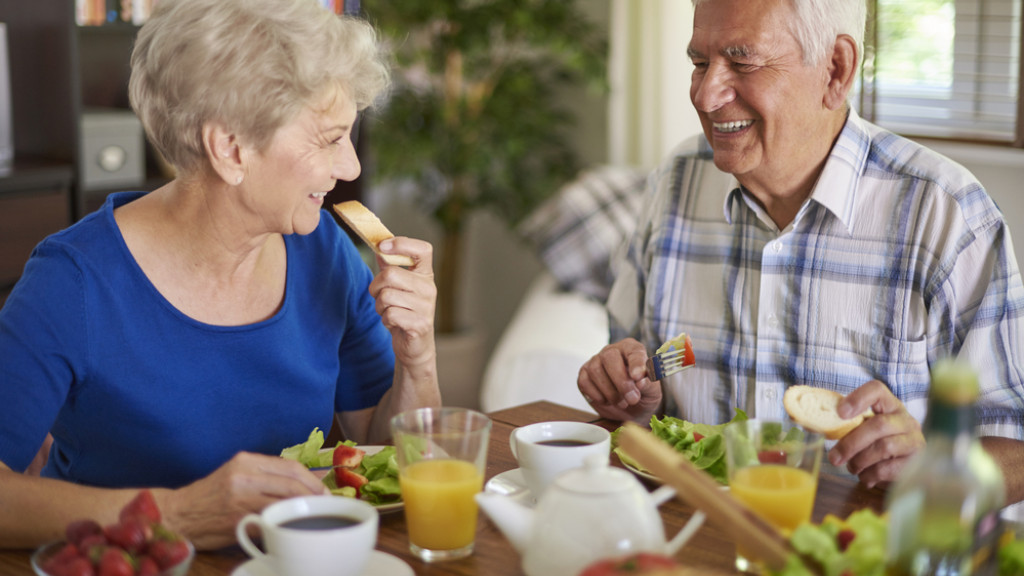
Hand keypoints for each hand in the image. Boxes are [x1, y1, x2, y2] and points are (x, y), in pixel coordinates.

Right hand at [157, 452, 325, 549]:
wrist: (177, 514)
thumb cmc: (209, 498)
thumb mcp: (236, 476)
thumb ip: (264, 477)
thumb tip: (302, 484)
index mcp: (246, 460)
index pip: (289, 465)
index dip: (311, 479)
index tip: (322, 491)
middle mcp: (244, 473)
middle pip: (292, 481)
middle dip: (314, 494)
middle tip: (324, 505)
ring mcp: (241, 495)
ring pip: (284, 499)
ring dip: (303, 510)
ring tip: (312, 516)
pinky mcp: (237, 517)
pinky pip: (270, 519)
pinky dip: (284, 523)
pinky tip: (290, 528)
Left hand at [369, 237, 436, 369]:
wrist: (415, 345)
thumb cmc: (405, 312)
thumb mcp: (399, 288)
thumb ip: (391, 268)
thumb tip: (380, 249)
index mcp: (425, 275)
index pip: (423, 249)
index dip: (402, 244)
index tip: (383, 246)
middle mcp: (429, 288)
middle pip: (390, 275)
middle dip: (376, 287)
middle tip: (379, 296)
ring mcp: (426, 307)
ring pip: (386, 296)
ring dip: (379, 306)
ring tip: (388, 312)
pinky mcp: (420, 324)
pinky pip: (390, 314)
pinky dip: (385, 320)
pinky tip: (394, 323)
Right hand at [578, 338, 661, 421]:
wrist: (630, 410)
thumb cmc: (643, 394)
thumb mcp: (652, 390)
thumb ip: (648, 383)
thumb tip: (640, 380)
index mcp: (631, 349)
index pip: (633, 350)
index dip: (636, 363)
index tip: (638, 377)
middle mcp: (611, 351)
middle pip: (609, 357)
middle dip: (621, 381)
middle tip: (632, 399)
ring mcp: (595, 362)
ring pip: (595, 370)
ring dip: (610, 392)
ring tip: (622, 402)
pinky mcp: (584, 375)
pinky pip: (584, 382)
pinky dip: (597, 395)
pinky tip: (607, 401)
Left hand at [827, 380, 924, 488]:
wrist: (906, 467)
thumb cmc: (877, 443)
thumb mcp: (865, 428)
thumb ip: (847, 424)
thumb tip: (809, 423)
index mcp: (889, 405)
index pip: (877, 390)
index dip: (858, 398)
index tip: (840, 412)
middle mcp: (905, 420)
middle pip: (878, 425)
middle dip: (851, 443)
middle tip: (833, 458)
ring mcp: (914, 440)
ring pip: (883, 448)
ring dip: (860, 461)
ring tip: (851, 468)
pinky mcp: (915, 462)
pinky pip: (888, 468)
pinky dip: (870, 474)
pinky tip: (865, 477)